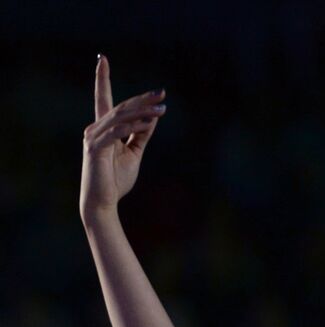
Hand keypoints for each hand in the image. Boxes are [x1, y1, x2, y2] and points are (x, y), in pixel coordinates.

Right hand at [81, 56, 166, 223]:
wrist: (102, 202)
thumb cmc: (116, 179)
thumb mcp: (133, 153)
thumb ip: (140, 135)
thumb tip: (152, 118)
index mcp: (102, 128)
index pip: (102, 98)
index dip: (102, 78)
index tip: (103, 58)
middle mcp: (94, 128)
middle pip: (120, 107)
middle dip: (141, 98)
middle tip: (162, 92)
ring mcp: (93, 137)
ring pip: (120, 117)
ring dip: (143, 111)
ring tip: (162, 107)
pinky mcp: (96, 148)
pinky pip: (117, 132)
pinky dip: (134, 126)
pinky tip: (149, 122)